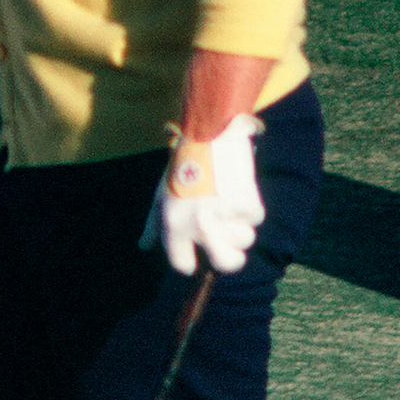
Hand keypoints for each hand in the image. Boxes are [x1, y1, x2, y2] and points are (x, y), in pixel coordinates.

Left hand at [140, 114, 264, 274]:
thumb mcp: (161, 195)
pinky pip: (256, 217)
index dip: (192, 261)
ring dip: (241, 225)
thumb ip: (153, 225)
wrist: (207, 133)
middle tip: (229, 245)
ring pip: (245, 240)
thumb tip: (143, 247)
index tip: (199, 255)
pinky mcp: (246, 201)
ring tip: (229, 203)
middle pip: (227, 264)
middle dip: (231, 258)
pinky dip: (250, 205)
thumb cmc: (181, 166)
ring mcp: (224, 215)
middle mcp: (199, 225)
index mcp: (173, 225)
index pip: (183, 266)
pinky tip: (238, 189)